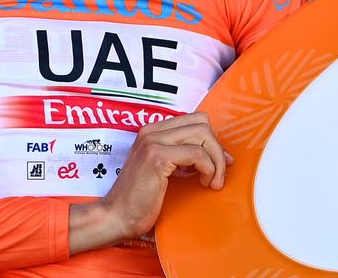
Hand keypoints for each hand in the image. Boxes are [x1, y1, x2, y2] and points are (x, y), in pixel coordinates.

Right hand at [68, 112, 231, 252]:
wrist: (117, 216)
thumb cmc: (141, 199)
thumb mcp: (164, 170)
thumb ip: (182, 156)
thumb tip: (218, 154)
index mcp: (153, 131)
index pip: (195, 120)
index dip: (212, 141)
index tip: (220, 162)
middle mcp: (152, 131)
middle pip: (202, 123)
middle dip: (217, 149)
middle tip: (218, 174)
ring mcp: (153, 142)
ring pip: (202, 135)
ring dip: (216, 160)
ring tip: (212, 181)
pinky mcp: (157, 158)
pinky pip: (196, 154)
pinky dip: (208, 168)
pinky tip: (204, 183)